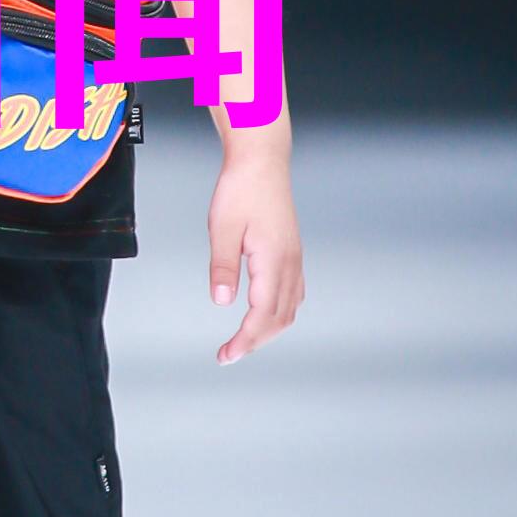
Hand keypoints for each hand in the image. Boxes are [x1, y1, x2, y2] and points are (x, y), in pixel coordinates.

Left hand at [207, 149, 302, 363]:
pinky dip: (278, 312)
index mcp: (273, 260)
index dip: (246, 340)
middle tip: (228, 354)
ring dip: (268, 329)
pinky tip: (263, 313)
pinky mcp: (291, 252)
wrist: (262, 161)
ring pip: (289, 308)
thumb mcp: (222, 228)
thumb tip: (222, 300)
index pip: (263, 314)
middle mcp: (290, 263)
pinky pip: (292, 293)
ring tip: (243, 340)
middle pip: (279, 318)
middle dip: (255, 341)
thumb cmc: (241, 189)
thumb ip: (223, 266)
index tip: (227, 355)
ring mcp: (294, 258)